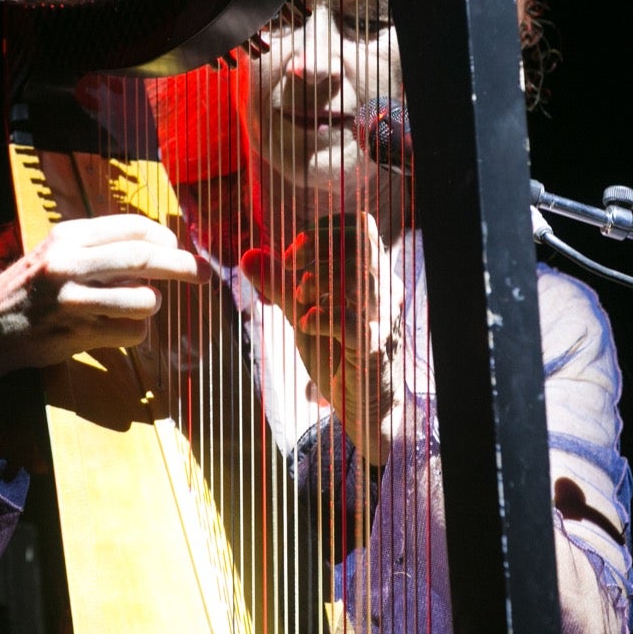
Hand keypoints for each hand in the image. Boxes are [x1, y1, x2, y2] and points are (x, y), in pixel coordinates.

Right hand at [0, 214, 207, 386]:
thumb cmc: (37, 284)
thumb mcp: (62, 250)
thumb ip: (104, 245)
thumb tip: (165, 244)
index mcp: (70, 236)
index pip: (133, 228)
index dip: (166, 237)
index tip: (179, 246)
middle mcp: (69, 263)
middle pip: (143, 258)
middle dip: (183, 264)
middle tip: (204, 274)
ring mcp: (72, 300)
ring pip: (143, 299)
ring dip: (154, 303)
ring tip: (141, 304)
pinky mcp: (77, 334)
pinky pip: (132, 332)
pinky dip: (137, 332)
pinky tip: (119, 328)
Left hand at [241, 212, 402, 464]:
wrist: (368, 407)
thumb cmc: (340, 354)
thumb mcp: (305, 311)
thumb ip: (280, 284)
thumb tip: (248, 255)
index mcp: (372, 274)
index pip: (359, 226)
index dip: (321, 231)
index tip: (293, 255)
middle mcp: (384, 289)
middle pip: (360, 242)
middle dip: (317, 249)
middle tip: (293, 272)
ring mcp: (382, 317)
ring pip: (357, 276)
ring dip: (315, 282)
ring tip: (298, 301)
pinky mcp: (373, 348)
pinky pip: (350, 322)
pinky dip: (319, 318)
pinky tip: (305, 325)